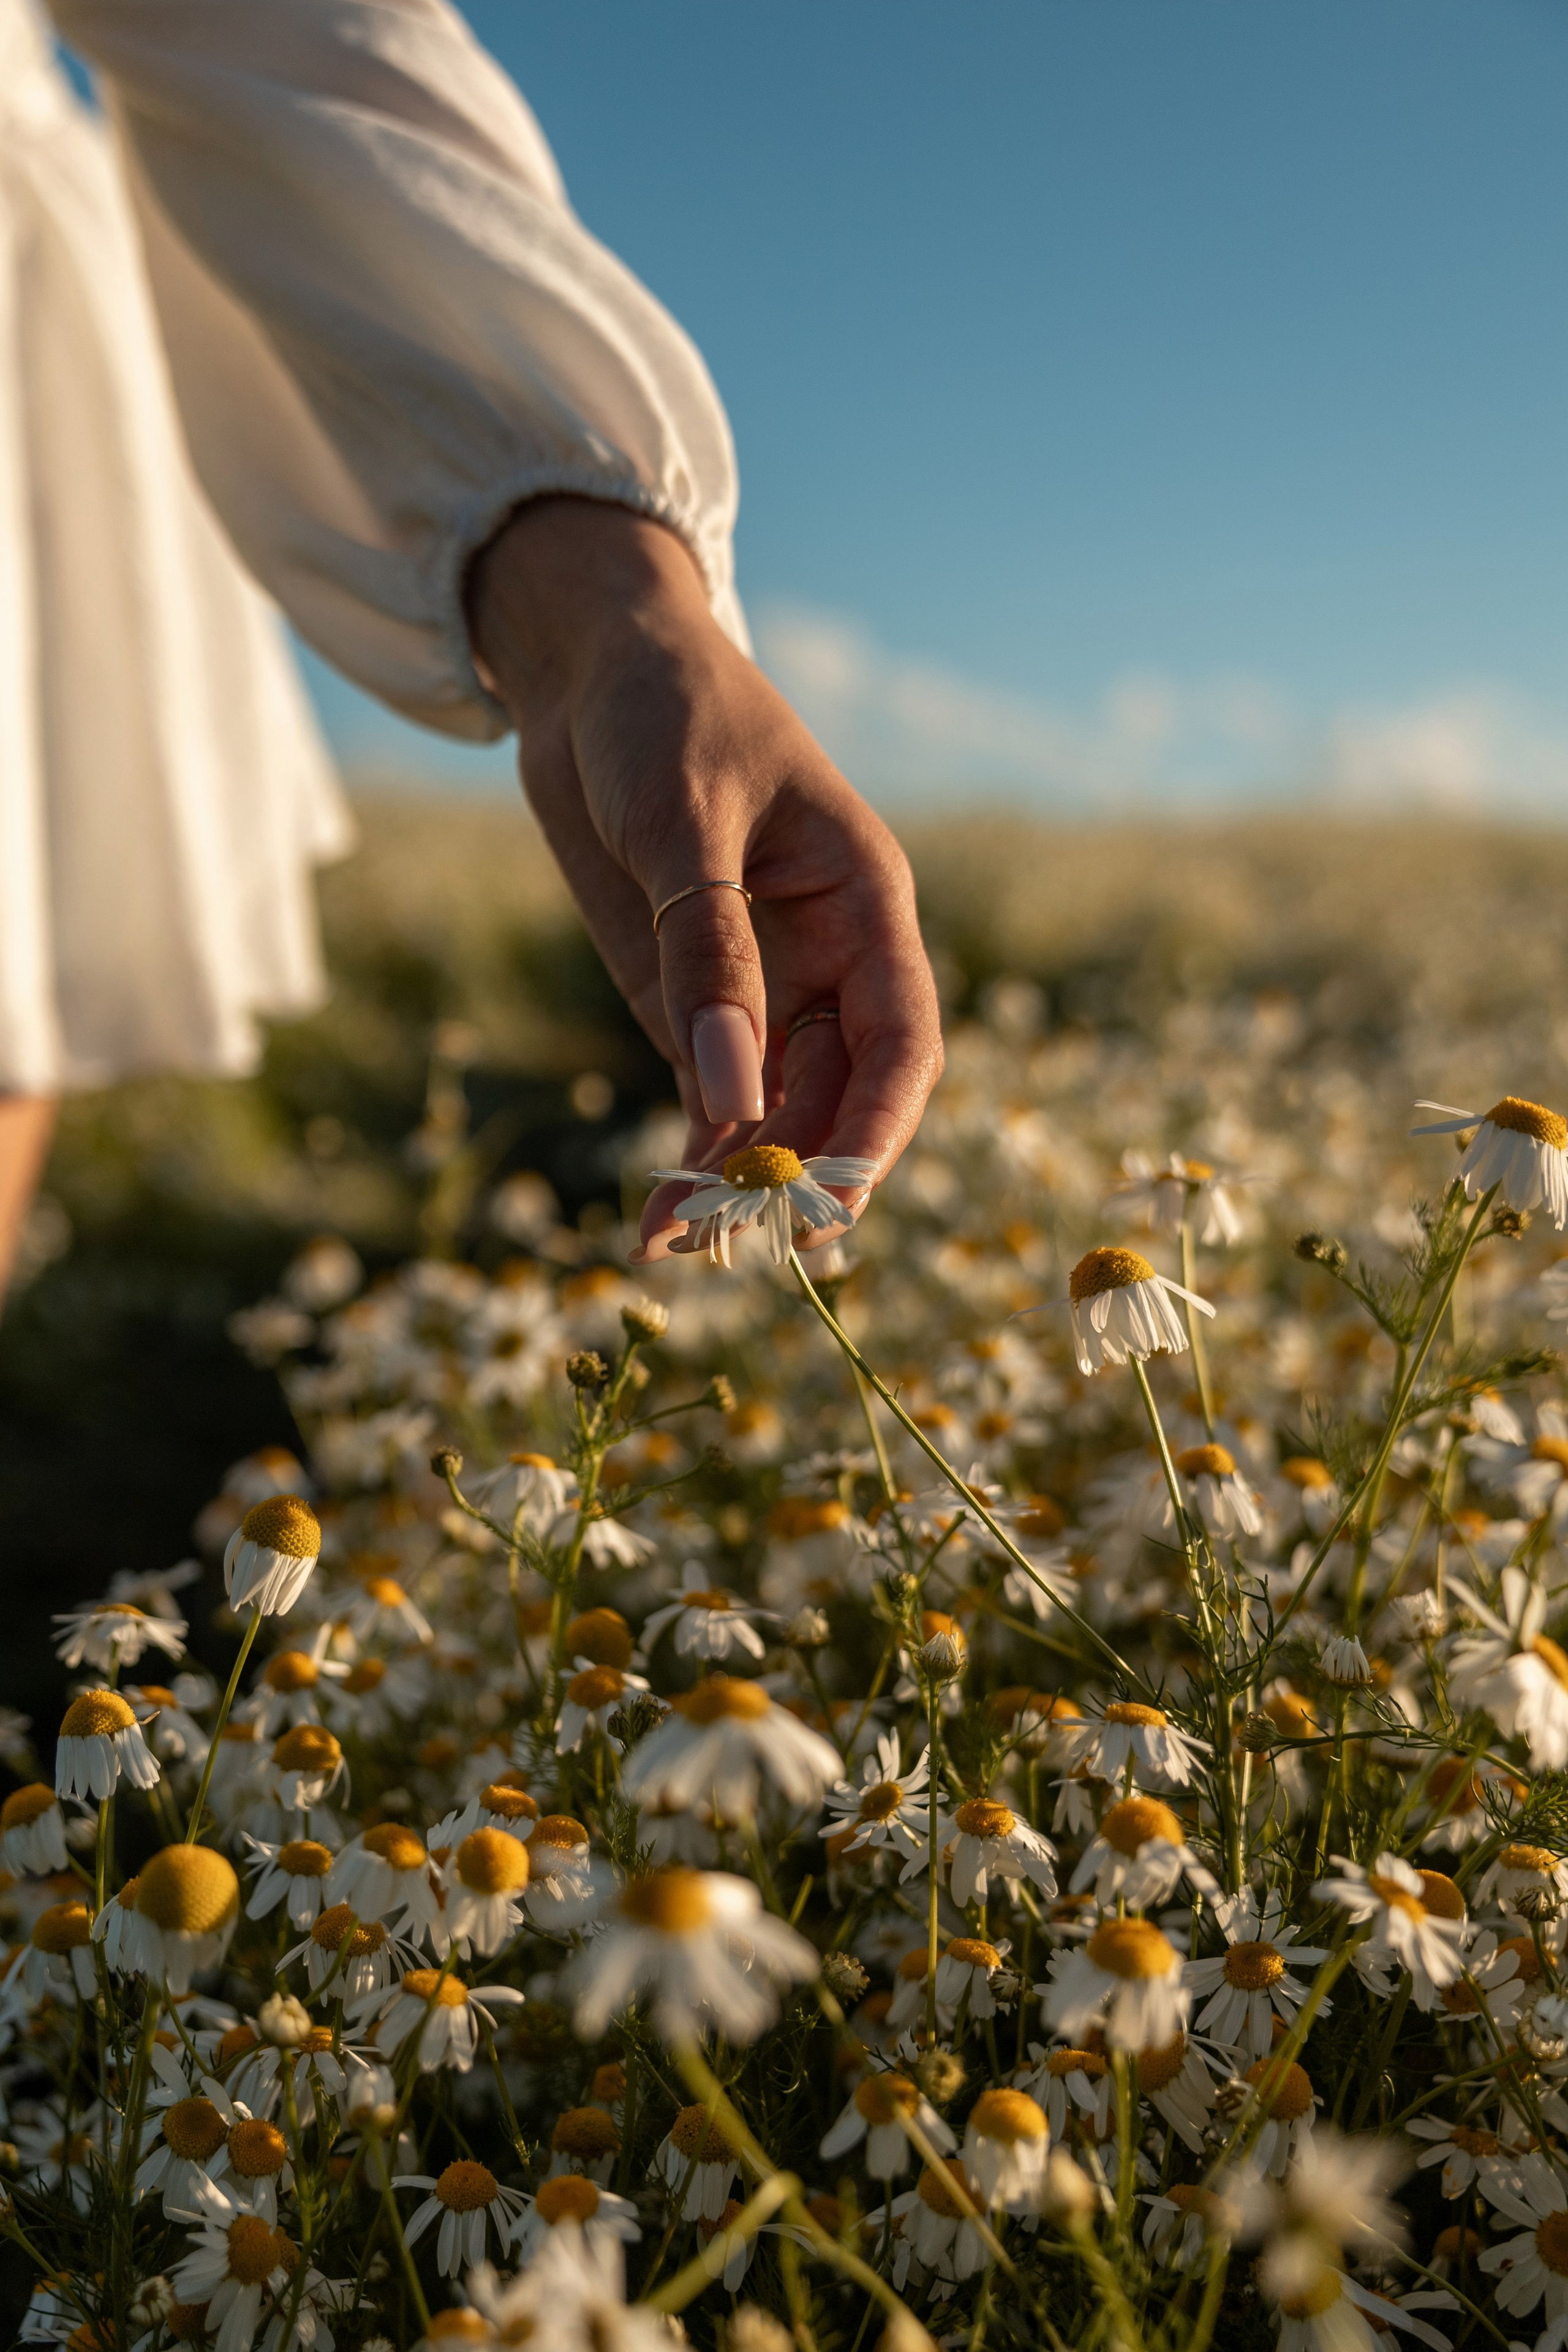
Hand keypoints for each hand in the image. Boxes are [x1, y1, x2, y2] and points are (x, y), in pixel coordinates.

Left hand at [467, 498, 942, 1261]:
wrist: (589, 666)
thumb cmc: (663, 712)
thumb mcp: (683, 820)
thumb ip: (708, 955)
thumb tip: (731, 1101)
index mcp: (863, 903)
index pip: (902, 1041)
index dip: (877, 1127)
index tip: (831, 1202)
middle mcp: (827, 960)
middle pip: (838, 1097)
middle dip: (792, 1174)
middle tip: (724, 1240)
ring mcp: (760, 987)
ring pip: (773, 1113)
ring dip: (736, 1182)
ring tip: (673, 1242)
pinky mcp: (693, 1000)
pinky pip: (709, 1096)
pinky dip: (690, 1155)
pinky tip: (659, 1215)